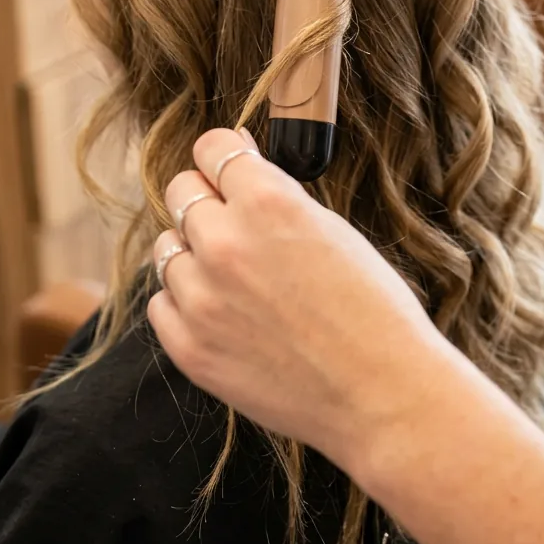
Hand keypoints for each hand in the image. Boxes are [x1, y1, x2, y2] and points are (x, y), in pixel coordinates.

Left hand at [147, 129, 445, 473]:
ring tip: (237, 279)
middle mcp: (224, 243)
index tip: (231, 170)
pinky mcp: (189, 348)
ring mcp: (201, 299)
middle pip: (180, 192)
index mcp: (267, 203)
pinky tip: (224, 313)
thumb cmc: (371, 308)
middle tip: (235, 225)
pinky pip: (161, 303)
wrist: (382, 395)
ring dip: (194, 254)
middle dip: (206, 200)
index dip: (224, 157)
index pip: (211, 148)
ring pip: (166, 249)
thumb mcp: (329, 228)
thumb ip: (274, 195)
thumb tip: (236, 159)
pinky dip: (185, 302)